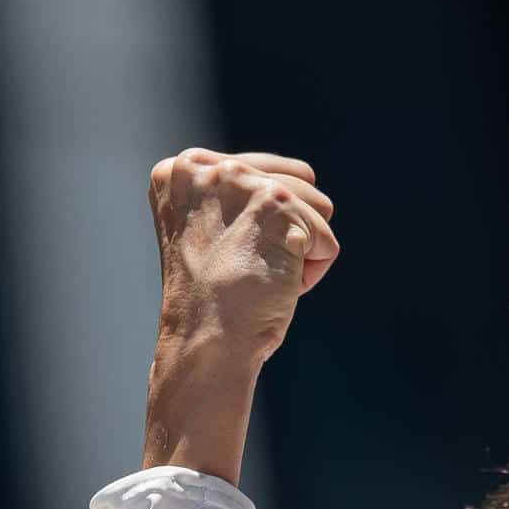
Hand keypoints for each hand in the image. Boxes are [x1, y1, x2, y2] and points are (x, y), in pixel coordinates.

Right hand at [147, 146, 339, 366]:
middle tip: (244, 267)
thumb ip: (237, 196)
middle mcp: (208, 167)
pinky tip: (273, 286)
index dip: (270, 221)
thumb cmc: (212, 298)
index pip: (267, 170)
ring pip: (318, 208)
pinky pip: (326, 242)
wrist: (205, 340)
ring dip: (302, 251)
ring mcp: (243, 184)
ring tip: (258, 275)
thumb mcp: (209, 228)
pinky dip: (312, 273)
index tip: (235, 253)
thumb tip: (305, 175)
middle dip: (289, 233)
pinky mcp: (277, 207)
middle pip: (300, 184)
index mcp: (181, 169)